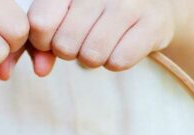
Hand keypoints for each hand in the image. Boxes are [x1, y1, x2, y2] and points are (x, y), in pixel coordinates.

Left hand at [28, 0, 185, 70]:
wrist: (150, 3)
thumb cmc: (95, 12)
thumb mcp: (63, 17)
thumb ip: (41, 43)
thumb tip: (40, 70)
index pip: (40, 23)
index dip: (42, 41)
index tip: (54, 37)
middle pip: (65, 45)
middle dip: (70, 52)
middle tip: (83, 40)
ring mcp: (129, 3)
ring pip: (91, 56)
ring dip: (93, 58)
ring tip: (102, 42)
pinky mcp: (153, 22)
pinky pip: (119, 61)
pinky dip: (116, 61)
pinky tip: (121, 44)